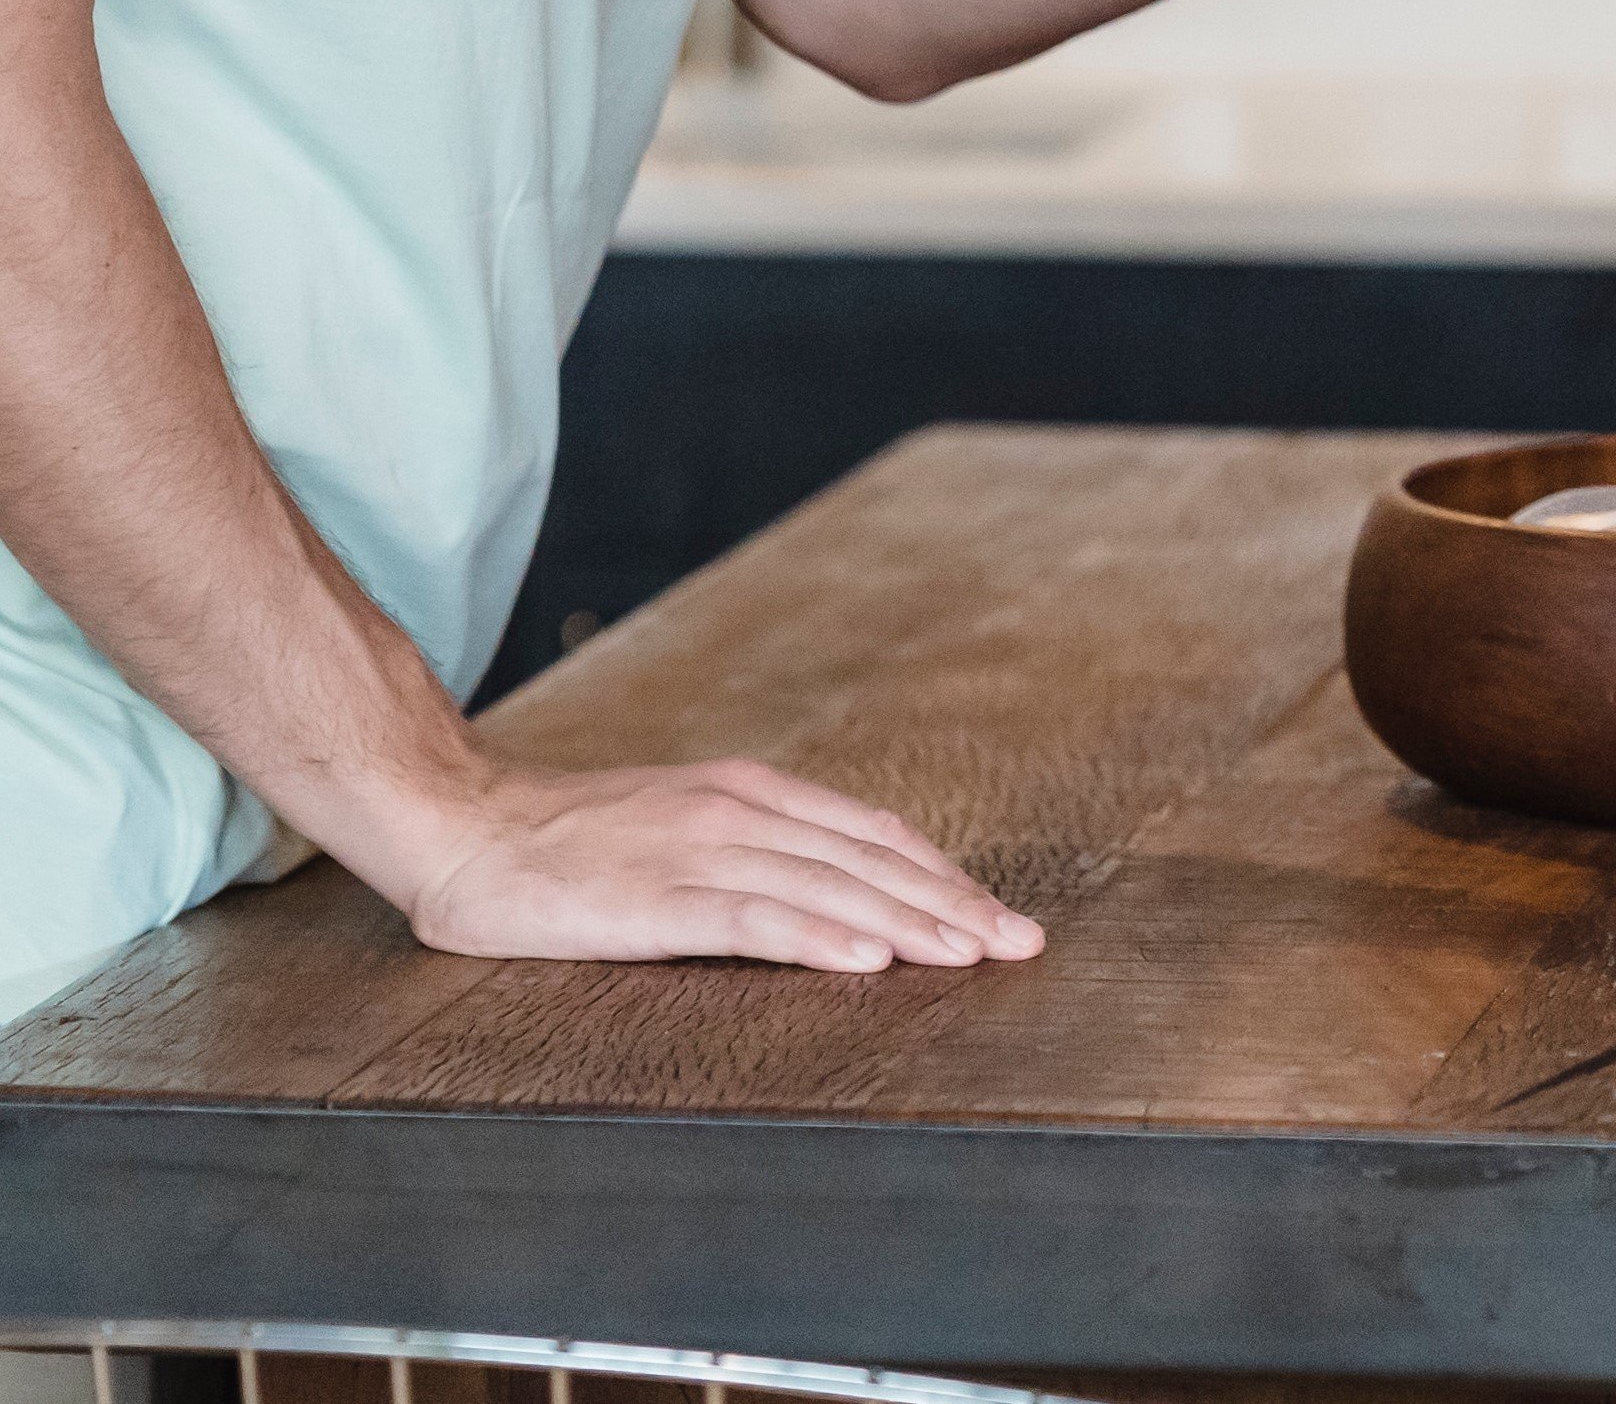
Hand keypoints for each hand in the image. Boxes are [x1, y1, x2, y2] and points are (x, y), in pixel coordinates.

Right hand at [400, 756, 1045, 974]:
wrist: (460, 827)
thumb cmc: (567, 841)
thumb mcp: (680, 826)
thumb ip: (753, 848)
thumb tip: (836, 892)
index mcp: (749, 792)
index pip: (871, 834)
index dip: (939, 875)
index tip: (994, 914)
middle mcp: (737, 812)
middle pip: (868, 861)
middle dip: (950, 904)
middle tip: (1017, 943)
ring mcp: (698, 850)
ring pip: (829, 888)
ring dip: (908, 925)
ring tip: (969, 956)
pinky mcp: (656, 897)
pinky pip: (754, 917)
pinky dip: (819, 939)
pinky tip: (868, 960)